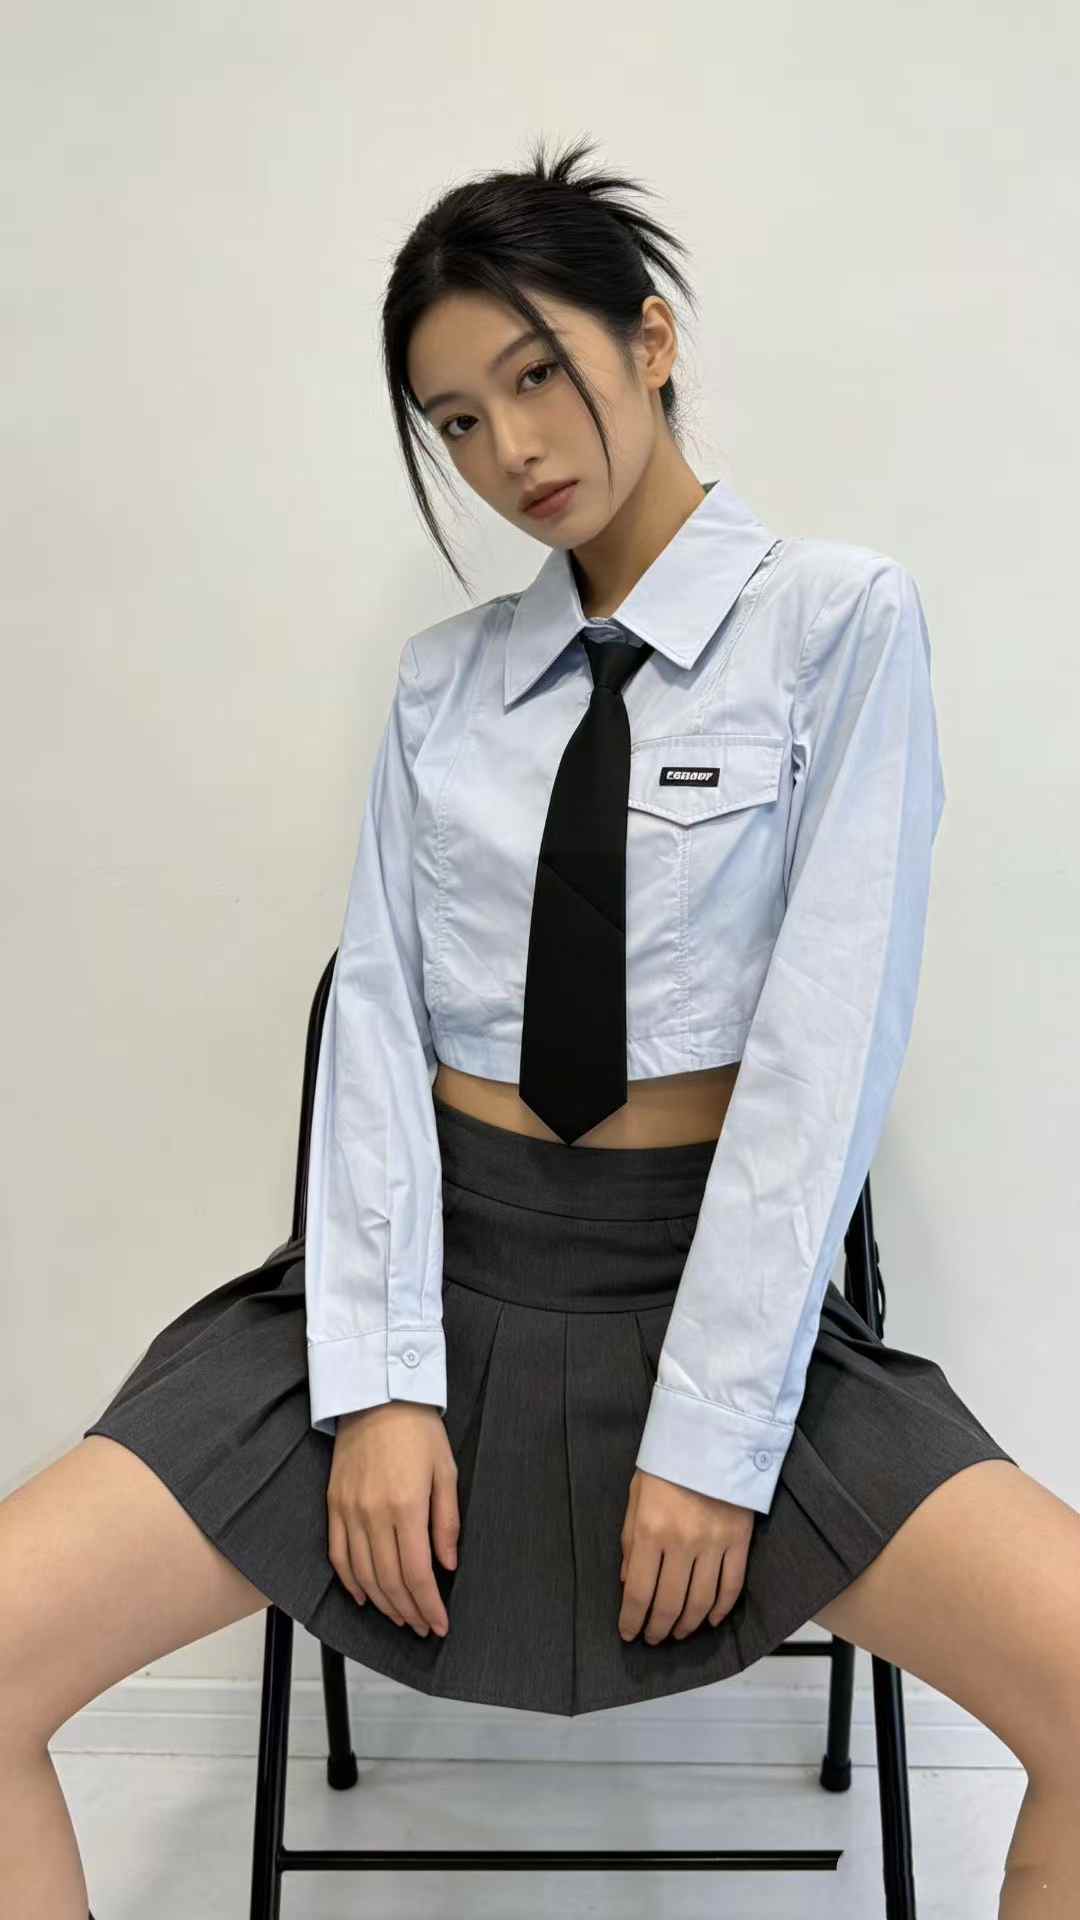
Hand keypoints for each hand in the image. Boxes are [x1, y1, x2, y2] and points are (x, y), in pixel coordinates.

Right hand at [327, 1403, 458, 1637]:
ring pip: (363, 1575)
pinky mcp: (333, 1504)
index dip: (429, 1605)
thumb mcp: (446, 1471)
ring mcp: (349, 1510)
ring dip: (382, 1603)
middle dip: (409, 1611)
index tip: (440, 1624)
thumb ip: (447, 1521)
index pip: (416, 1574)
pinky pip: (338, 1555)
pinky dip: (350, 1582)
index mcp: (406, 1506)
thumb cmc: (418, 1429)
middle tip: (424, 1626)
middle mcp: (373, 1514)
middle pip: (389, 1581)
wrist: (376, 1395)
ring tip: (401, 1617)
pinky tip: (364, 1597)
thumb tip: (448, 1565)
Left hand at [618, 1468, 753, 1644]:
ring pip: (700, 1602)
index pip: (638, 1592)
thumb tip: (626, 1582)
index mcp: (650, 1531)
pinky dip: (720, 1610)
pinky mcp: (739, 1540)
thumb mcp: (635, 1497)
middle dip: (658, 1629)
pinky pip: (732, 1586)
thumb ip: (629, 1541)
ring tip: (678, 1633)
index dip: (631, 1620)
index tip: (629, 1634)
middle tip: (653, 1638)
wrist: (710, 1435)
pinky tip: (709, 1620)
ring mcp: (713, 1543)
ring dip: (687, 1625)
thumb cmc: (666, 1465)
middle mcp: (681, 1542)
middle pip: (669, 1604)